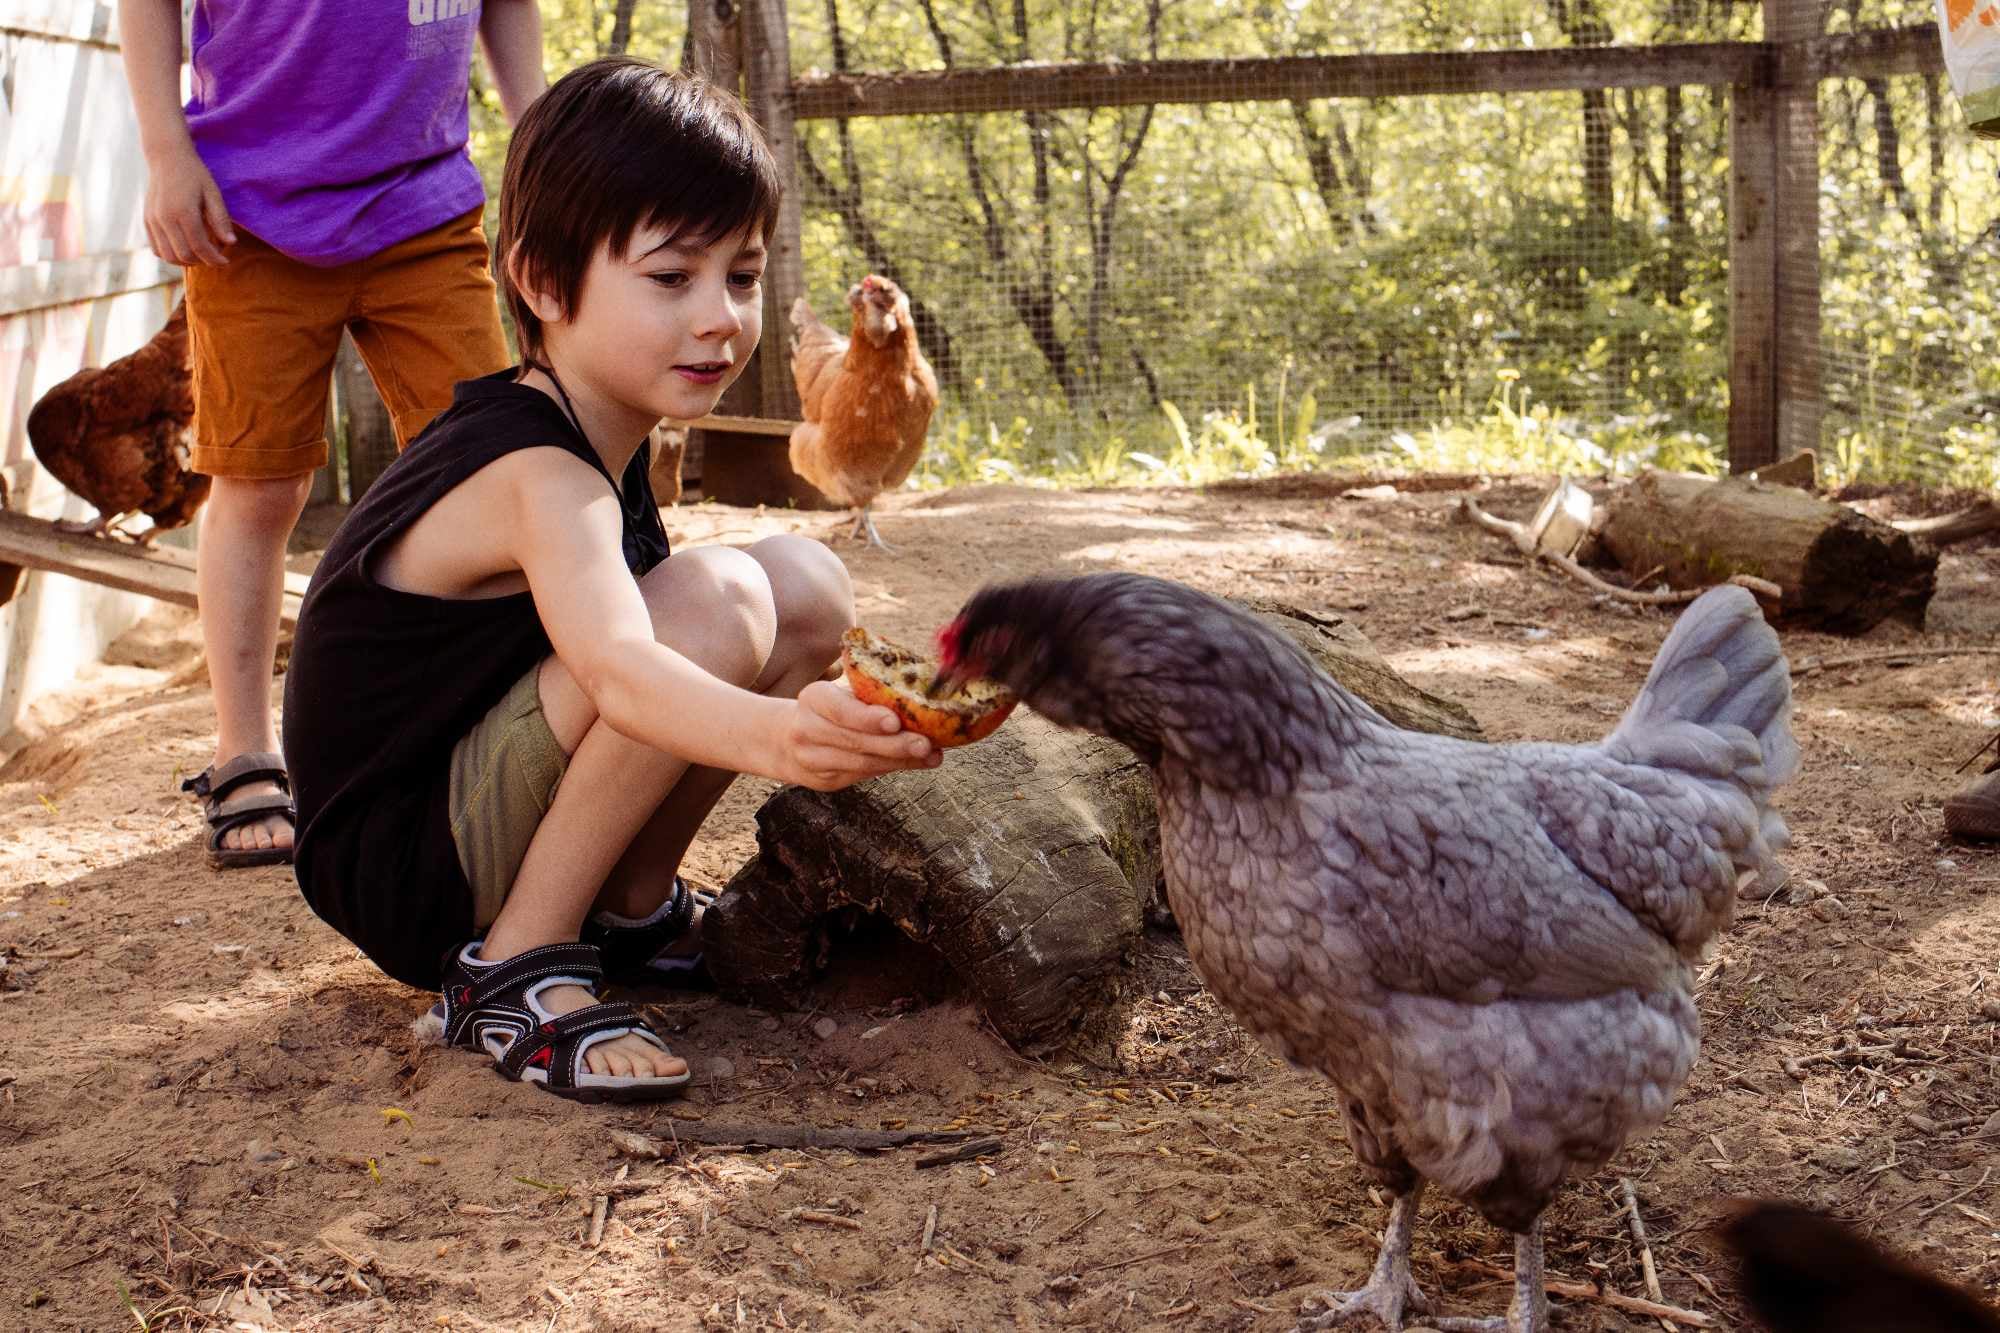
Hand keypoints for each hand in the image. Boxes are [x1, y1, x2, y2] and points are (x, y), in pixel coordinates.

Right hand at [143, 143, 235, 265]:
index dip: (214, 259)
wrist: (167, 158)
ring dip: (186, 261)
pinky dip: (171, 255)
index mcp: (183, 211)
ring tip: (201, 254)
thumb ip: (220, 219)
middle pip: (183, 255)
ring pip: (167, 256)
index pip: (199, 246)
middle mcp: (164, 218)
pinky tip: (185, 248)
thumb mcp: (213, 194)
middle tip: (215, 257)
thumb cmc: (195, 175)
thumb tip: (231, 243)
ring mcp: (152, 220)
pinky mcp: (147, 220)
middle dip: (202, 261)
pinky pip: (156, 248)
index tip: (226, 262)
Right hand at [774, 680, 939, 790]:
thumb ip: (870, 695)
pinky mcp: (824, 780)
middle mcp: (806, 729)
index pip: (841, 710)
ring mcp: (812, 758)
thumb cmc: (830, 709)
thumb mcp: (841, 693)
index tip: (895, 721)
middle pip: (855, 741)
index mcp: (813, 698)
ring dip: (900, 760)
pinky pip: (864, 775)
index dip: (867, 718)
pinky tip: (918, 762)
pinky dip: (894, 768)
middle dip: (894, 744)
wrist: (787, 739)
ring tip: (930, 754)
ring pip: (861, 763)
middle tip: (925, 743)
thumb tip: (921, 699)